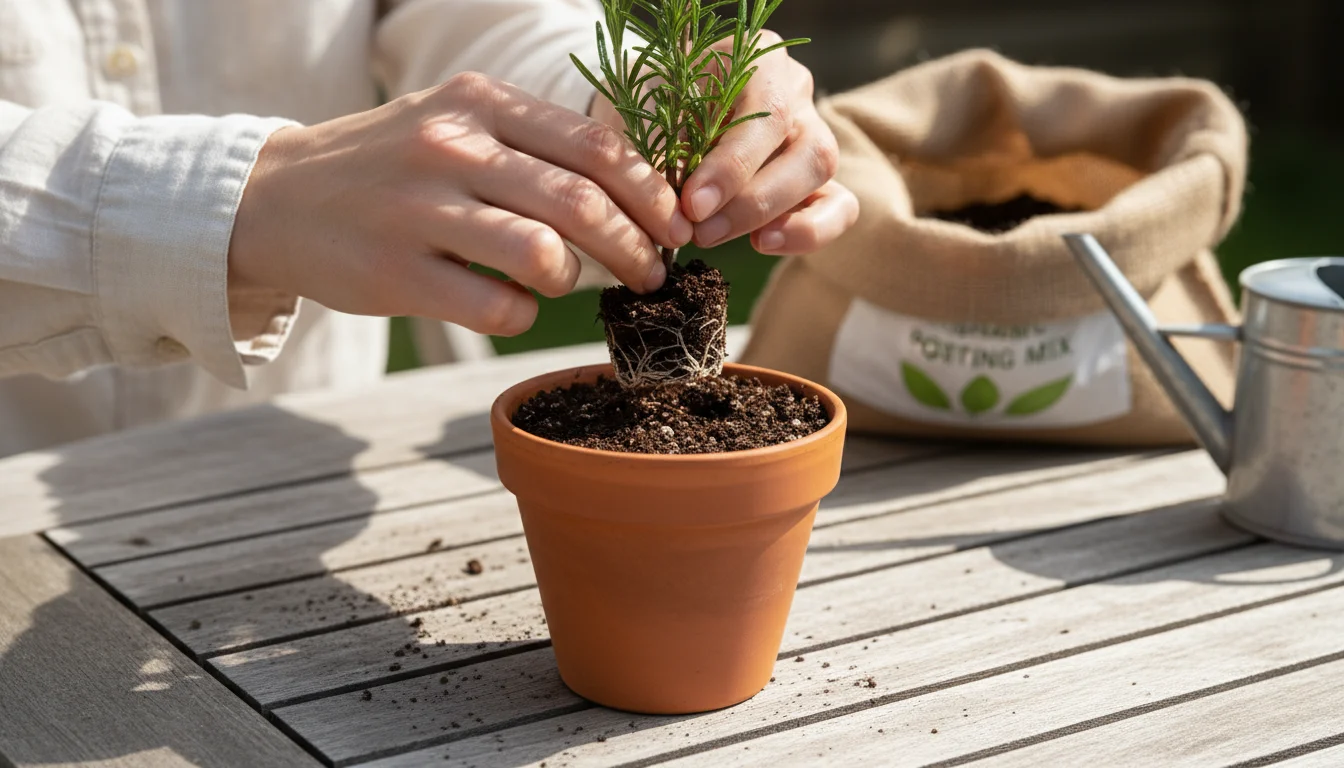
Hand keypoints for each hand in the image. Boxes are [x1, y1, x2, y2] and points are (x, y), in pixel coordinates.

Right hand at [230, 73, 692, 336]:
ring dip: (582, 280)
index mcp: (479, 103)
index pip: (596, 146)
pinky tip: (516, 304)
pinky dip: (524, 313)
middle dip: (637, 247)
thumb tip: (635, 187)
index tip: (673, 225)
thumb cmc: (390, 165)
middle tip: (653, 273)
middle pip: (582, 202)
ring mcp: (420, 210)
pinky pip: (496, 307)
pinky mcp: (397, 273)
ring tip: (580, 286)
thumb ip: (534, 141)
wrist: (275, 198)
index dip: (651, 193)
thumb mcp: (456, 122)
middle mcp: (451, 147)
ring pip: (543, 253)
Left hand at [597, 32, 858, 255]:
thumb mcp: (643, 113)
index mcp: (757, 60)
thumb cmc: (646, 107)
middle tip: (700, 232)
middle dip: (751, 201)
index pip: (768, 113)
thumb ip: (659, 147)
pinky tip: (763, 244)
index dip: (733, 166)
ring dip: (771, 214)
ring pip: (822, 171)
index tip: (692, 205)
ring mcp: (811, 130)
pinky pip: (839, 206)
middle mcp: (793, 89)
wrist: (649, 111)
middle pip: (806, 147)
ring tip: (716, 237)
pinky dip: (809, 232)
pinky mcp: (817, 177)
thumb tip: (677, 208)